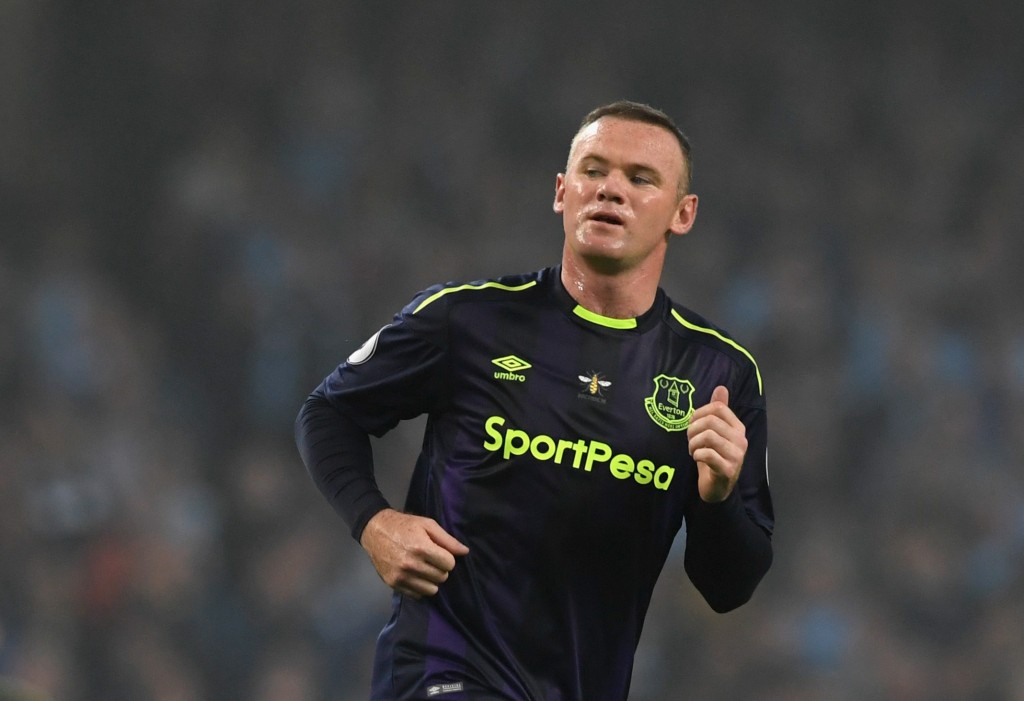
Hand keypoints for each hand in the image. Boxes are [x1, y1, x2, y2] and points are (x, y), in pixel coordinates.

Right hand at [360, 508, 469, 597]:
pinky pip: (417, 595)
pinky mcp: (393, 584)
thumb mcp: (427, 524)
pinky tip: (414, 575)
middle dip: (440, 568)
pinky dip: (419, 587)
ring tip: (424, 568)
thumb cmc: (404, 525)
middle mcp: (411, 565)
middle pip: (442, 577)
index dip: (447, 558)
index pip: (449, 564)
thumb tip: (465, 552)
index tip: (440, 552)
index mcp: (421, 548)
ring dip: (431, 580)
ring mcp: (401, 576)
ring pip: (431, 590)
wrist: (375, 530)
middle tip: (431, 559)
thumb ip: (447, 540)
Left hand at [687, 386, 747, 502]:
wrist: (718, 487)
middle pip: (711, 421)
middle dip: (693, 429)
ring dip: (693, 443)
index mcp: (738, 428)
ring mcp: (736, 455)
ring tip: (693, 450)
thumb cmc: (714, 457)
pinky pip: (707, 454)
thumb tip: (721, 388)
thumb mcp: (715, 432)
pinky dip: (697, 454)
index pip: (718, 408)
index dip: (698, 413)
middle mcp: (740, 440)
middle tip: (690, 440)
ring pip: (708, 436)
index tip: (692, 424)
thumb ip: (719, 411)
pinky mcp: (728, 470)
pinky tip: (697, 458)